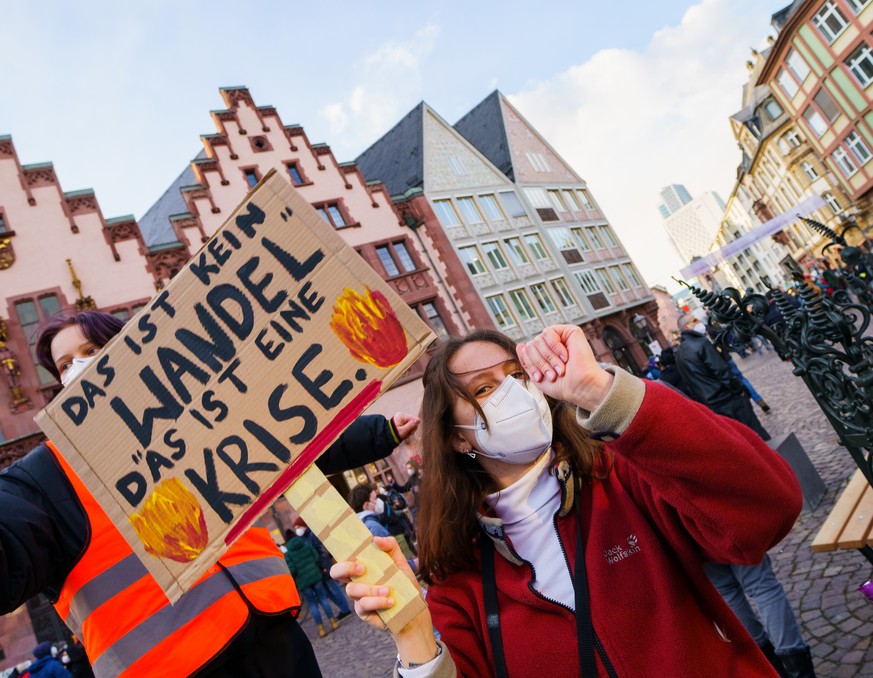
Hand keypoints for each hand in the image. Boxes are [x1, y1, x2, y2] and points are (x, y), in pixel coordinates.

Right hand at [331, 537, 437, 663]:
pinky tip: (390, 601)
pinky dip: (377, 602)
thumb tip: (375, 539)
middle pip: (336, 572)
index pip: (344, 558)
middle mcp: (357, 581)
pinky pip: (362, 605)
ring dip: (370, 589)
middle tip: (362, 569)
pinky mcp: (363, 612)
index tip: (355, 554)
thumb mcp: (401, 562)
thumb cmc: (404, 585)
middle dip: (346, 568)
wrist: (413, 610)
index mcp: (362, 568)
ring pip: (351, 589)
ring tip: (387, 590)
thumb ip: (390, 546)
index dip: (340, 552)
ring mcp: (358, 597)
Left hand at [392, 412, 420, 440]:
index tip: (411, 432)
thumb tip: (418, 420)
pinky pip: (409, 426)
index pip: (414, 419)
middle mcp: (402, 415)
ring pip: (412, 424)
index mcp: (402, 416)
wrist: (387, 437)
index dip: (414, 426)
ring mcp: (402, 419)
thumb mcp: (403, 430)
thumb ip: (411, 425)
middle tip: (407, 434)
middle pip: (414, 421)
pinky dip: (408, 430)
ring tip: (405, 434)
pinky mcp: (403, 422)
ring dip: (410, 430)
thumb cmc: (394, 434)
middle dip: (412, 429)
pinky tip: (404, 433)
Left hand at [517, 325, 613, 410]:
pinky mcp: (569, 332)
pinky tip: (565, 356)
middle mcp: (551, 345)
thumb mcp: (537, 376)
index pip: (526, 352)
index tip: (540, 378)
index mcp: (544, 355)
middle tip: (552, 374)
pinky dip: (554, 346)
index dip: (531, 365)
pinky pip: (549, 332)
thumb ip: (527, 361)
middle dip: (540, 363)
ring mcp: (560, 338)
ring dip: (548, 358)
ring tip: (560, 368)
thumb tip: (520, 345)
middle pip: (531, 345)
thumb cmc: (562, 385)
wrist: (580, 387)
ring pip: (538, 339)